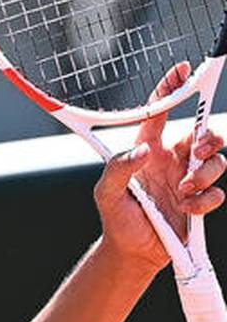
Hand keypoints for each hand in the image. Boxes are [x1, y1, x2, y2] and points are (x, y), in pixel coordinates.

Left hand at [94, 62, 225, 274]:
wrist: (131, 252)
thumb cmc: (117, 219)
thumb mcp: (106, 194)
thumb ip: (118, 169)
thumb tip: (142, 152)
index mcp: (149, 150)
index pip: (161, 112)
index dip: (172, 89)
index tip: (182, 69)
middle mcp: (173, 160)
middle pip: (206, 132)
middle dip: (211, 136)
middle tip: (199, 150)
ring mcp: (189, 179)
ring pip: (217, 161)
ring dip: (204, 175)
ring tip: (182, 192)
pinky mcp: (200, 201)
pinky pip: (218, 192)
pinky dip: (204, 201)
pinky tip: (186, 210)